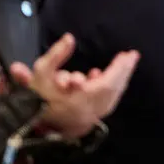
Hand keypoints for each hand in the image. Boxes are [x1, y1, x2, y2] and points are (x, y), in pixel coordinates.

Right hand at [9, 33, 138, 138]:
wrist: (30, 125)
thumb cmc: (37, 95)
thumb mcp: (41, 72)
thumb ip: (55, 55)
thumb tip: (69, 38)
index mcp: (77, 99)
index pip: (104, 84)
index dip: (117, 70)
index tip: (125, 54)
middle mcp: (86, 108)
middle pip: (112, 89)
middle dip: (123, 71)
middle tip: (132, 55)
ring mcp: (89, 115)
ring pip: (111, 96)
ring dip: (121, 79)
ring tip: (127, 63)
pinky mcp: (89, 118)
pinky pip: (107, 103)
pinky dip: (113, 89)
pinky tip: (111, 78)